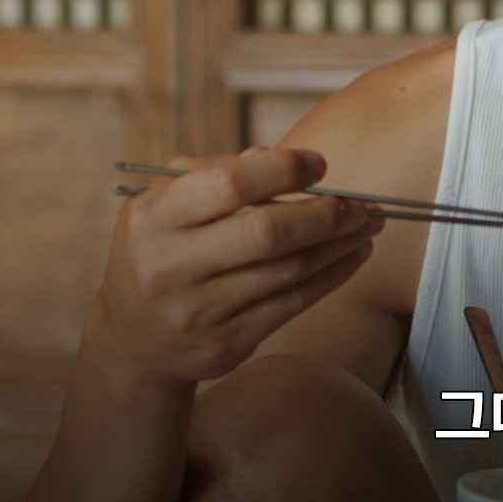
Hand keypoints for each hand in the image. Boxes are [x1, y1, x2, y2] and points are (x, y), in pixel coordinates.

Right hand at [84, 148, 383, 389]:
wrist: (133, 340)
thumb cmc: (163, 251)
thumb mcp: (167, 205)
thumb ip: (215, 173)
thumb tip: (276, 157)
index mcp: (154, 218)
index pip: (229, 184)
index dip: (283, 170)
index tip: (320, 164)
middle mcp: (171, 266)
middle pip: (267, 232)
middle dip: (326, 214)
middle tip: (361, 203)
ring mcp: (198, 311)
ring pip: (288, 270)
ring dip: (341, 245)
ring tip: (369, 225)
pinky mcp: (226, 344)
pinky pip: (293, 304)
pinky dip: (332, 276)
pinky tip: (354, 256)